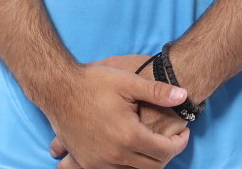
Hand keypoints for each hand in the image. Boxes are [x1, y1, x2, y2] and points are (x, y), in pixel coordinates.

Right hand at [45, 60, 189, 168]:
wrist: (57, 88)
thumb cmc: (92, 82)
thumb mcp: (127, 81)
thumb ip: (157, 91)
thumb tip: (183, 96)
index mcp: (128, 135)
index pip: (164, 151)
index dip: (179, 143)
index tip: (184, 132)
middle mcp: (115, 156)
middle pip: (152, 167)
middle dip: (166, 154)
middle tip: (172, 139)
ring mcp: (99, 163)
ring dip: (147, 162)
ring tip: (152, 143)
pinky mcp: (86, 162)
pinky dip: (126, 167)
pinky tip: (130, 152)